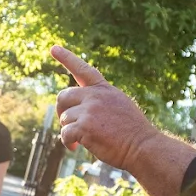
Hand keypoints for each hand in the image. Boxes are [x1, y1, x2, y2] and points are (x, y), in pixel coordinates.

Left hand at [51, 45, 160, 168]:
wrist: (142, 146)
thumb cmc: (132, 131)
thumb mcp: (119, 104)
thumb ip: (100, 100)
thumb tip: (78, 107)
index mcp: (104, 89)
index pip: (83, 69)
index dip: (66, 58)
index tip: (53, 48)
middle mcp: (95, 96)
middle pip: (63, 96)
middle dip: (61, 111)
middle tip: (67, 123)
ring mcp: (89, 110)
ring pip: (64, 118)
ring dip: (69, 130)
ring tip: (82, 139)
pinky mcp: (84, 126)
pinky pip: (65, 133)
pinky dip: (67, 142)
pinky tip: (75, 147)